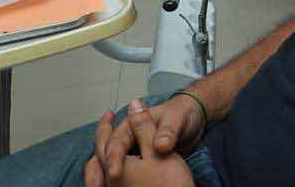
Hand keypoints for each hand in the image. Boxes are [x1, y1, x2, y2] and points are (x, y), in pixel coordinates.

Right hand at [87, 95, 204, 183]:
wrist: (193, 117)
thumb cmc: (182, 114)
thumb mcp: (176, 119)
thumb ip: (168, 131)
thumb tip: (160, 145)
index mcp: (131, 125)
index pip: (118, 143)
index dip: (115, 158)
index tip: (115, 173)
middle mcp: (129, 139)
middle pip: (110, 155)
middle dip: (104, 171)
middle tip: (102, 186)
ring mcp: (134, 151)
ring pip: (116, 165)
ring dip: (109, 178)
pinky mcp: (141, 162)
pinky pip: (128, 173)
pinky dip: (122, 181)